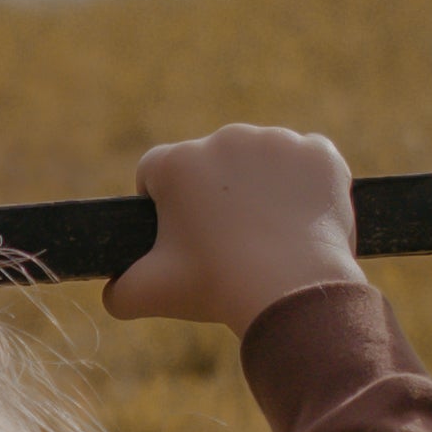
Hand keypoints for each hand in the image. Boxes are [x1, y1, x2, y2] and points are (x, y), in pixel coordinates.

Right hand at [105, 122, 359, 334]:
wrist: (292, 292)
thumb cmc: (217, 287)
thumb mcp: (153, 294)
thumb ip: (119, 291)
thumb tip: (111, 293)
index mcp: (178, 162)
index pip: (155, 172)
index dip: (162, 204)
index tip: (179, 234)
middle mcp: (225, 138)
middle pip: (212, 166)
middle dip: (216, 197)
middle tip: (230, 245)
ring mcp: (277, 140)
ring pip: (262, 163)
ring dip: (261, 189)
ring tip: (269, 238)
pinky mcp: (319, 153)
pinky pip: (307, 164)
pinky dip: (306, 188)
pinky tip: (303, 222)